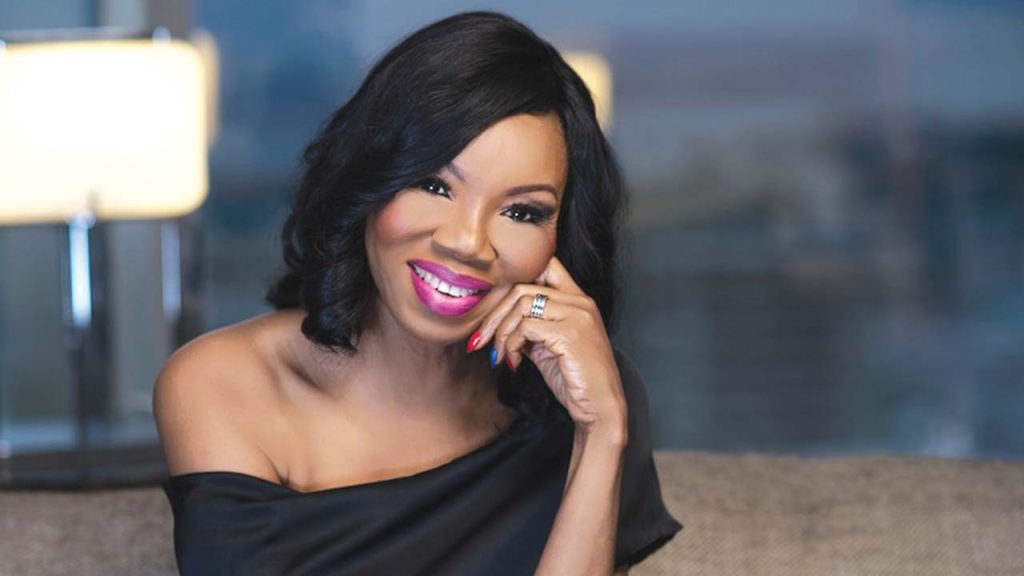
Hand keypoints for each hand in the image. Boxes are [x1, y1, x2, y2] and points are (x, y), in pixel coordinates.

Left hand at [470, 257, 626, 439]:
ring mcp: (577, 315)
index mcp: (578, 301)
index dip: (514, 284)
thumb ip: (531, 329)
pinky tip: (512, 364)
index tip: (497, 314)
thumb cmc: (576, 380)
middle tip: (481, 339)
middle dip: (495, 314)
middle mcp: (581, 302)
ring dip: (501, 332)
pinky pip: (526, 328)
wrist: (601, 408)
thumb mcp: (549, 348)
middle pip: (523, 287)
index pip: (545, 266)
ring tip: (499, 355)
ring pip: (522, 304)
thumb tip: (499, 324)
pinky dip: (510, 346)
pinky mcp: (570, 334)